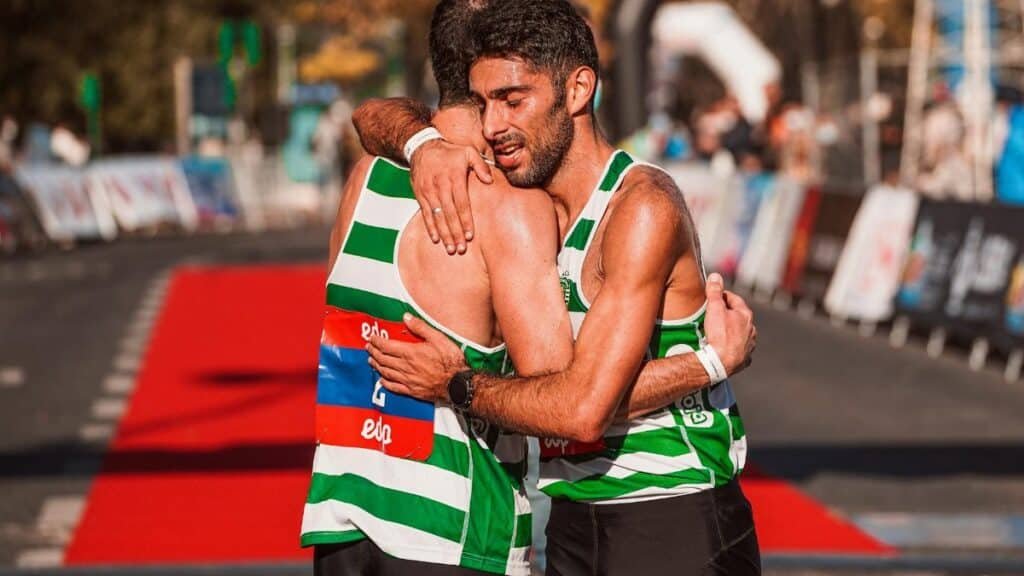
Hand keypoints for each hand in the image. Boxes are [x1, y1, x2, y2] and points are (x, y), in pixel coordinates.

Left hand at [367, 313, 468, 401]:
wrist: (458, 383)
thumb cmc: (450, 360)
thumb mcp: (438, 338)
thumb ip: (421, 327)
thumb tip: (406, 317)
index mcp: (410, 352)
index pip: (386, 346)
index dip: (377, 341)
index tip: (372, 338)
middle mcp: (405, 367)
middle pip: (383, 359)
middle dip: (373, 352)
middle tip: (368, 347)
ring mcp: (407, 380)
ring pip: (386, 372)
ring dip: (376, 365)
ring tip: (371, 361)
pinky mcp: (412, 391)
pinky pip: (394, 387)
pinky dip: (385, 383)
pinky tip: (381, 380)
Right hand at [410, 139, 492, 254]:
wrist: (422, 147)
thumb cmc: (450, 152)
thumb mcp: (468, 151)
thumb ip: (480, 165)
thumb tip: (489, 180)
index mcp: (454, 177)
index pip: (461, 203)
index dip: (465, 220)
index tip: (470, 235)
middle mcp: (441, 186)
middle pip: (449, 214)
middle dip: (456, 233)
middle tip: (461, 249)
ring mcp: (429, 191)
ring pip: (437, 217)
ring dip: (444, 234)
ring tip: (451, 249)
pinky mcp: (420, 195)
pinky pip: (425, 214)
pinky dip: (430, 227)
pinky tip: (436, 239)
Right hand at [703, 273, 755, 375]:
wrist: (720, 362)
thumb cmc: (719, 335)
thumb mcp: (714, 308)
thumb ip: (715, 291)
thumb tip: (715, 276)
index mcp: (746, 315)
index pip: (734, 299)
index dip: (723, 296)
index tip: (714, 297)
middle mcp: (751, 329)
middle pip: (739, 317)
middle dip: (728, 314)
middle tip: (713, 314)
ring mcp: (749, 345)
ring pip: (741, 333)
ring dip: (732, 331)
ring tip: (718, 332)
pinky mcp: (745, 359)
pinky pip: (741, 350)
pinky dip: (734, 347)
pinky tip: (726, 348)